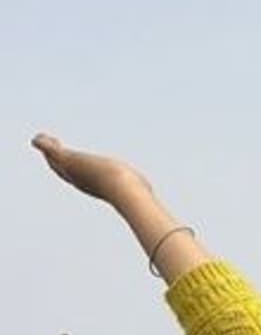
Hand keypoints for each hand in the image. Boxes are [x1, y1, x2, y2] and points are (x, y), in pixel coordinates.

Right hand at [31, 133, 151, 205]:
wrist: (125, 190)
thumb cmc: (134, 195)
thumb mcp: (137, 187)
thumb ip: (139, 188)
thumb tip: (149, 194)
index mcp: (94, 186)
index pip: (80, 178)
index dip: (71, 172)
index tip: (65, 166)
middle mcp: (81, 181)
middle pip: (62, 171)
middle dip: (54, 161)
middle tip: (46, 150)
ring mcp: (74, 172)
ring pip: (54, 160)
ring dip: (47, 151)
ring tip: (39, 141)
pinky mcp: (69, 161)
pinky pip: (51, 151)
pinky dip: (43, 145)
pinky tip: (36, 139)